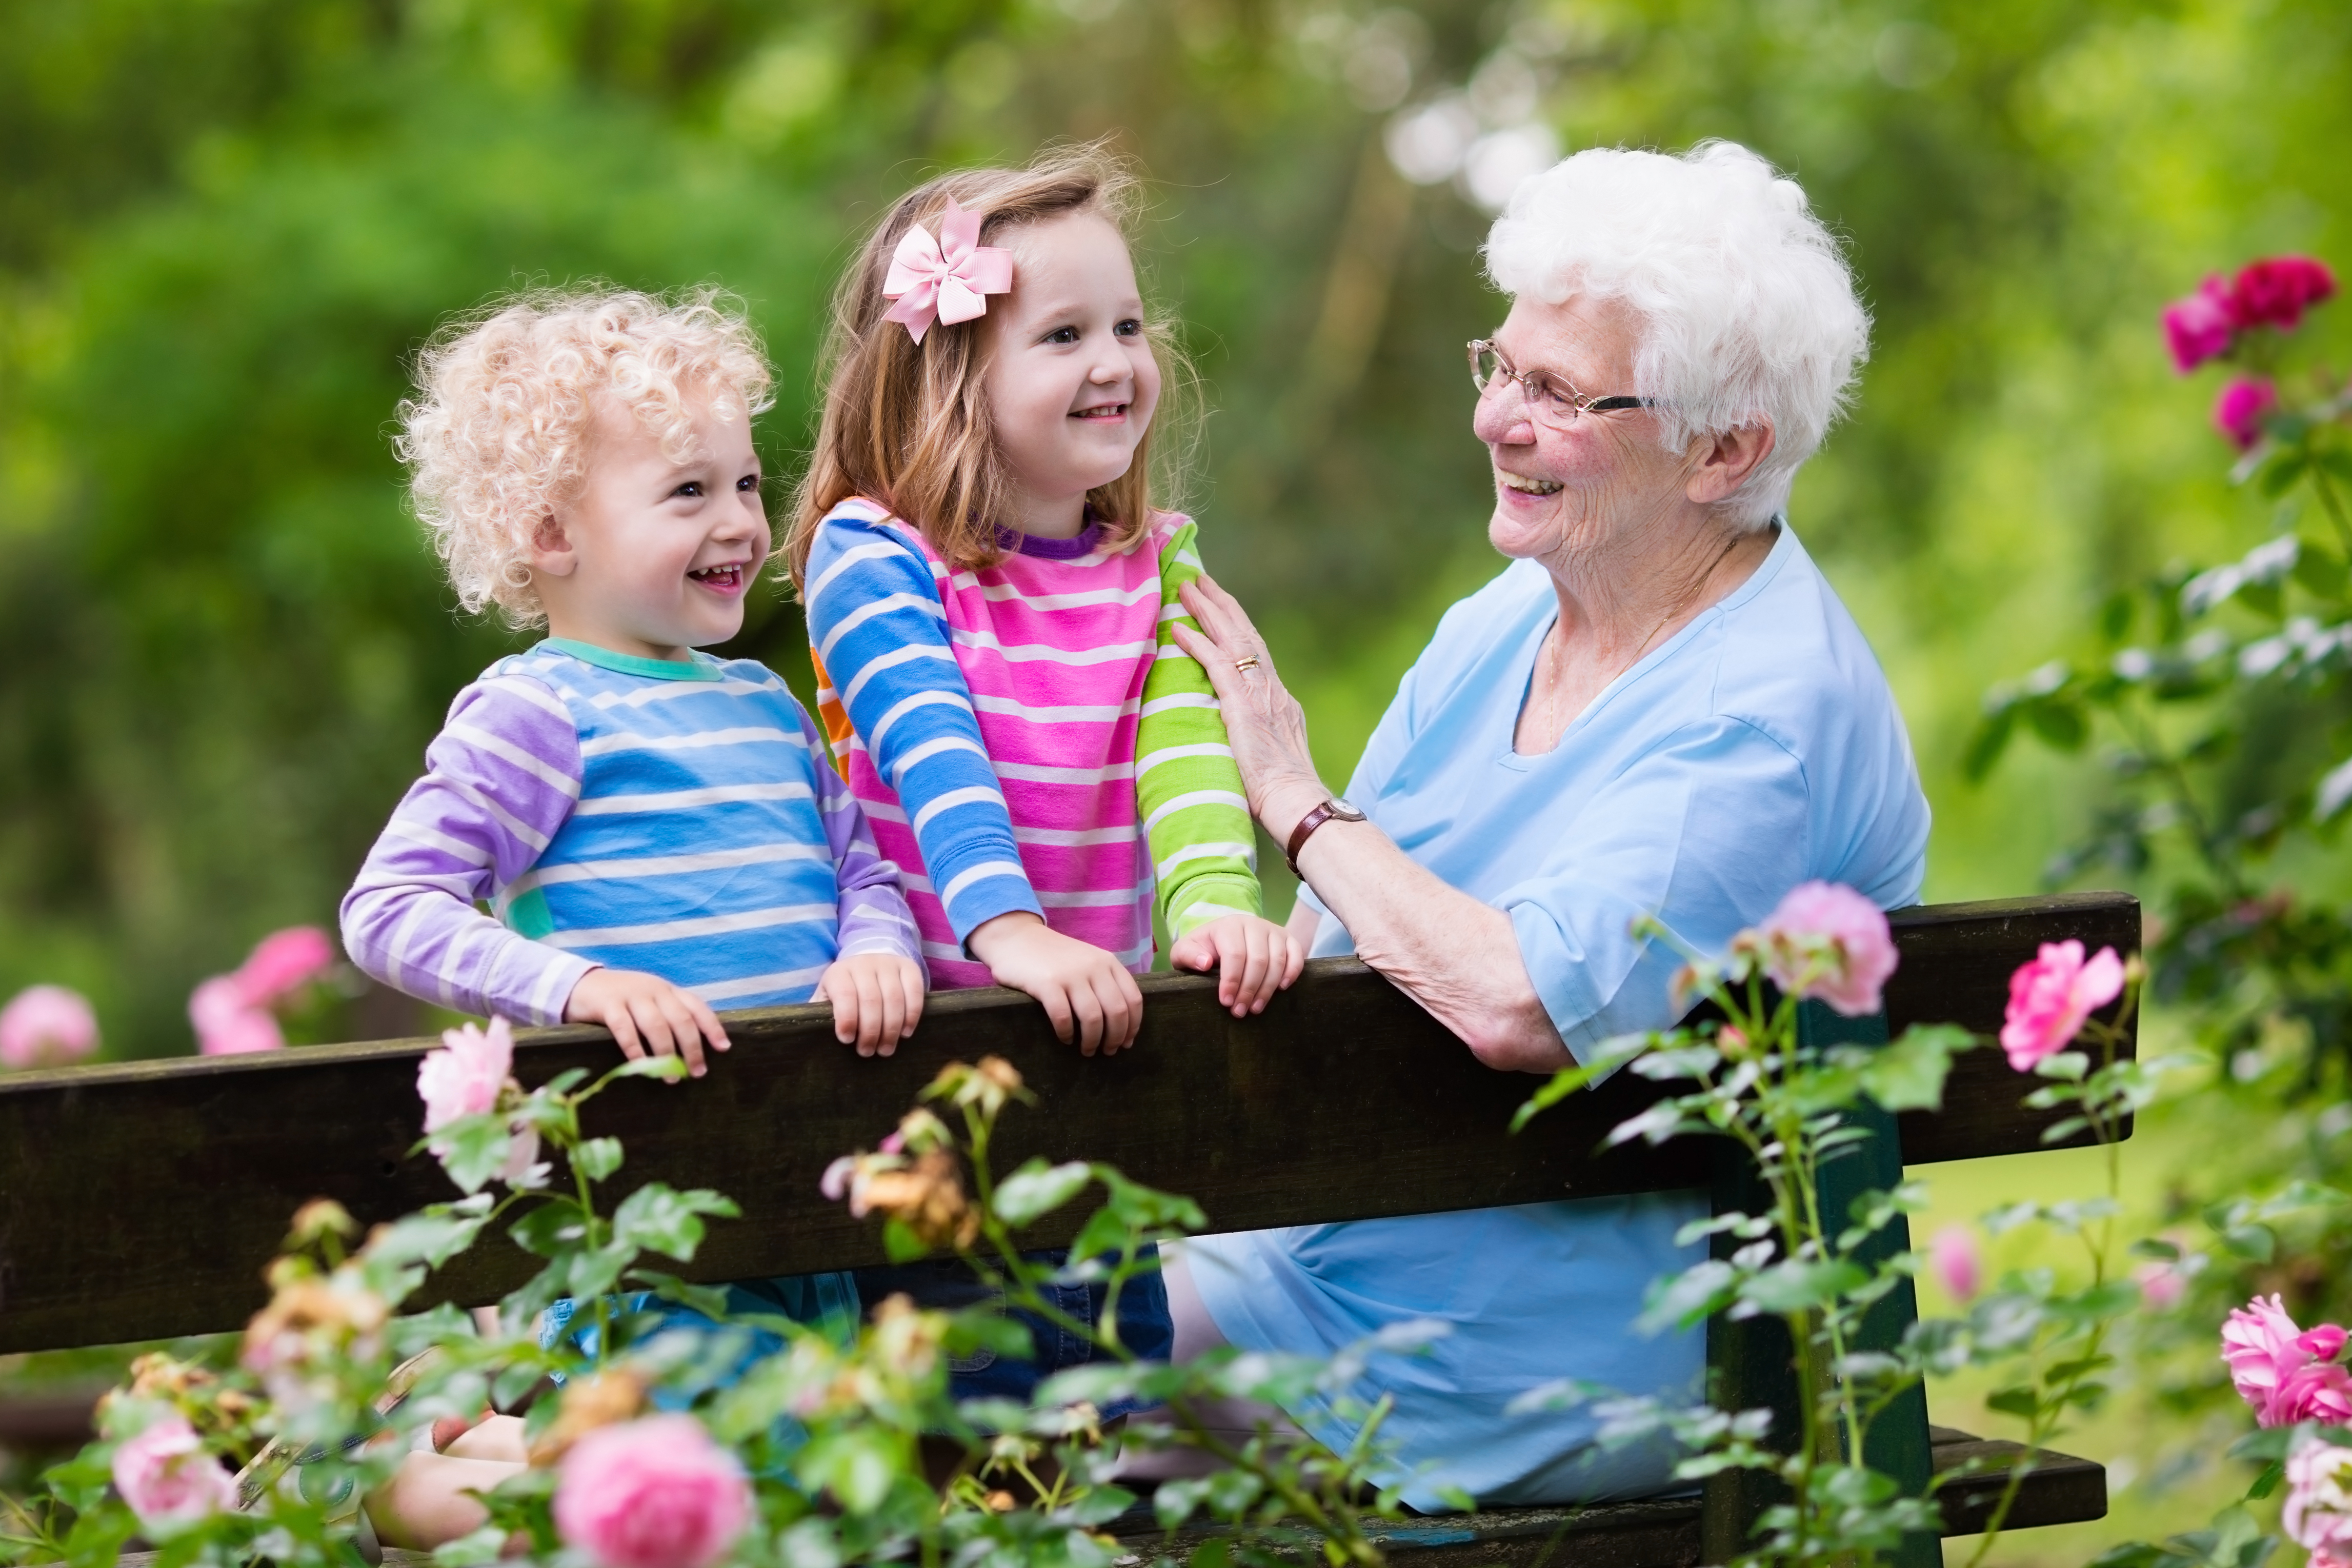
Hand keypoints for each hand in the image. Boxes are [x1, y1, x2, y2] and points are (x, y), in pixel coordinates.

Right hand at [562, 967, 728, 1078]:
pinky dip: (635, 1049)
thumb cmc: (622, 1000)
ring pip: (657, 1025)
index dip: (712, 1027)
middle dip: (693, 1048)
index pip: (697, 1007)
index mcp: (668, 991)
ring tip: (672, 1077)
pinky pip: (625, 1028)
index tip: (724, 1049)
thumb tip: (694, 1050)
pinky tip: (641, 1066)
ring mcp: (631, 995)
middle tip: (698, 1072)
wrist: (582, 984)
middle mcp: (654, 990)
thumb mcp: (650, 1002)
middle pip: (681, 1019)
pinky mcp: (608, 1004)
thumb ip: (669, 1016)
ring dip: (666, 1054)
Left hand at [813, 952, 927, 1056]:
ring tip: (886, 1049)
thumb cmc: (845, 992)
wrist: (868, 963)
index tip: (847, 1040)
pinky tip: (905, 1032)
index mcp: (839, 972)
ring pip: (894, 998)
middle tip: (867, 1052)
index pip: (845, 994)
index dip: (847, 1019)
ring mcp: (888, 964)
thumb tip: (811, 1037)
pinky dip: (912, 1014)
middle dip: (870, 1031)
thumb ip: (819, 1015)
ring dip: (891, 1028)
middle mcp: (863, 964)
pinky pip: (914, 991)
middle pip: (871, 1000)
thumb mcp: (827, 999)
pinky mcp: (908, 967)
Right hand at [968, 912, 1143, 1055]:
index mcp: (1108, 961)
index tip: (1126, 1043)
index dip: (1133, 1026)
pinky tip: (1065, 1039)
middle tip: (1107, 1051)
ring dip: (1092, 1041)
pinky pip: (1063, 1017)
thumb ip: (1104, 981)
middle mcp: (1094, 966)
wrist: (1016, 937)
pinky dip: (1067, 1033)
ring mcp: (1070, 974)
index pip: (1133, 999)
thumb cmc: (1053, 956)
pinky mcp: (1046, 983)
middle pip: (1117, 1012)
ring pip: (1093, 1018)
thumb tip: (1121, 1024)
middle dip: (1115, 1038)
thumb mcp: (1087, 960)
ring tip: (1087, 1050)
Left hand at [1169, 913, 1308, 1016]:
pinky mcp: (1288, 939)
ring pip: (1277, 961)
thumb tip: (1204, 963)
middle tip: (1239, 1011)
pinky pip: (1296, 955)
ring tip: (1255, 1009)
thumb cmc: (1204, 949)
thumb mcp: (1186, 951)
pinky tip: (1282, 989)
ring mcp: (1273, 931)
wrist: (1223, 938)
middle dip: (1249, 990)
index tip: (1226, 1002)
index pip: (1234, 954)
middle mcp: (1254, 924)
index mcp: (1229, 926)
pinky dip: (1292, 972)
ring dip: (1268, 988)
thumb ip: (1188, 955)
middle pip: (1258, 960)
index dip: (1231, 980)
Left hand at [1173, 574, 1327, 841]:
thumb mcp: (1269, 755)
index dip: (1237, 627)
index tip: (1220, 607)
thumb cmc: (1282, 796)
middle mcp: (1274, 690)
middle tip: (1201, 579)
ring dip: (1208, 610)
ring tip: (1187, 586)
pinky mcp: (1244, 707)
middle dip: (1222, 604)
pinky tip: (1178, 628)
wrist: (1298, 805)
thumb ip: (1254, 736)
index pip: (1256, 653)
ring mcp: (1261, 695)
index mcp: (1281, 701)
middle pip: (1246, 634)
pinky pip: (1216, 664)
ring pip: (1232, 639)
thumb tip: (1235, 736)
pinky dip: (1197, 643)